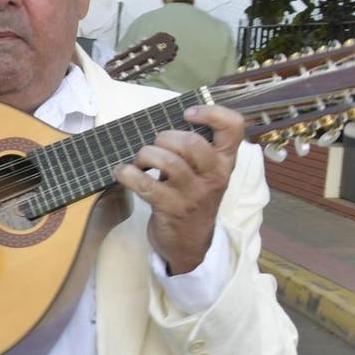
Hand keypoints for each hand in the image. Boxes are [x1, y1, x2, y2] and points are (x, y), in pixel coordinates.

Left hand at [113, 103, 241, 274]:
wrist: (190, 242)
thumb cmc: (193, 197)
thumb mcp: (204, 173)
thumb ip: (195, 150)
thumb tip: (163, 122)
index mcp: (225, 161)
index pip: (233, 126)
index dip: (212, 112)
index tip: (187, 113)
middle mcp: (214, 175)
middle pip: (191, 142)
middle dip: (164, 137)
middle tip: (154, 146)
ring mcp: (193, 193)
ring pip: (167, 160)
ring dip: (145, 155)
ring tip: (140, 161)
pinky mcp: (171, 208)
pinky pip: (145, 184)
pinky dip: (127, 173)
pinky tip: (121, 172)